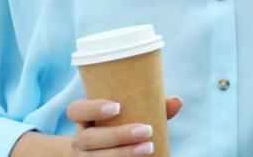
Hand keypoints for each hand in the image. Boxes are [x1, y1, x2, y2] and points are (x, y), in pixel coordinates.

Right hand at [55, 97, 181, 155]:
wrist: (97, 153)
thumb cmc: (118, 126)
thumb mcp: (126, 115)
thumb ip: (149, 106)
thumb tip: (176, 101)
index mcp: (84, 119)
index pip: (76, 110)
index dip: (93, 108)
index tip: (117, 106)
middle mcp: (80, 140)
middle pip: (89, 138)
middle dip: (118, 135)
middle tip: (146, 130)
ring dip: (124, 154)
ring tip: (149, 148)